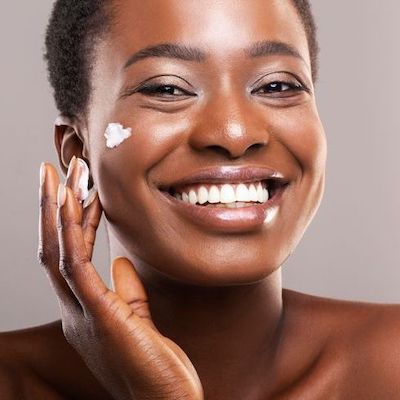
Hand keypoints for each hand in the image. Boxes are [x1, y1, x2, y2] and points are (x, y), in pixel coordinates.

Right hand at [37, 158, 203, 399]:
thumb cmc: (155, 367)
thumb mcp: (139, 322)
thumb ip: (127, 292)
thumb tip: (119, 262)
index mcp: (86, 311)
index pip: (69, 257)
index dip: (69, 222)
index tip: (77, 189)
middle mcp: (76, 311)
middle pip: (55, 248)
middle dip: (54, 207)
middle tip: (56, 169)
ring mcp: (83, 315)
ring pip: (59, 252)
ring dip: (59, 210)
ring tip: (62, 174)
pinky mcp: (100, 317)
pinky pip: (78, 267)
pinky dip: (73, 232)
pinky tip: (77, 202)